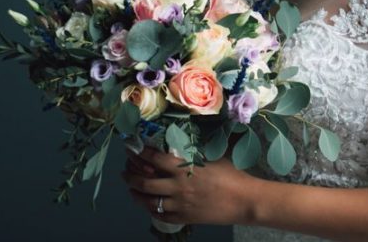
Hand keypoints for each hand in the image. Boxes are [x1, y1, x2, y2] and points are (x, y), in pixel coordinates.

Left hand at [122, 147, 257, 225]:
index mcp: (184, 168)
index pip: (154, 159)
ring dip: (135, 193)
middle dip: (130, 175)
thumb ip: (190, 156)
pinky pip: (159, 215)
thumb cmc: (230, 174)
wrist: (242, 200)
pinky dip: (150, 208)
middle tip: (125, 169)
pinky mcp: (184, 218)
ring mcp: (179, 204)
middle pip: (144, 182)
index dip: (140, 153)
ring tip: (131, 187)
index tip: (131, 148)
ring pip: (148, 201)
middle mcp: (177, 186)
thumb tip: (175, 149)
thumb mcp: (210, 157)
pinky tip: (147, 204)